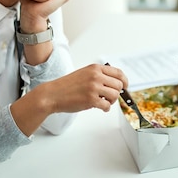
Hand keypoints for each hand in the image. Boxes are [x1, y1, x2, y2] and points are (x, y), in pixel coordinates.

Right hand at [11, 64, 127, 135]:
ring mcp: (94, 88)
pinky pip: (107, 106)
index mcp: (95, 68)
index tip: (125, 86)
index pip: (118, 73)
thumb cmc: (67, 86)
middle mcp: (96, 76)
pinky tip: (100, 107)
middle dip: (116, 93)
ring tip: (104, 102)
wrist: (53, 94)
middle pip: (118, 85)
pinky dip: (106, 109)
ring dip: (111, 101)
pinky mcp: (91, 100)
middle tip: (109, 98)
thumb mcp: (84, 73)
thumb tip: (115, 83)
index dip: (124, 80)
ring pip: (115, 96)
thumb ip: (99, 75)